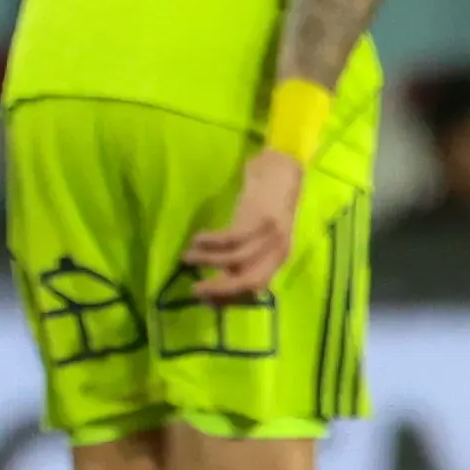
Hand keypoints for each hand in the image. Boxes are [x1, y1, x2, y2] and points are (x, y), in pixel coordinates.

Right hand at [183, 148, 305, 302]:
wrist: (283, 169)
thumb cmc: (266, 205)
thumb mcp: (260, 237)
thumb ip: (244, 259)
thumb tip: (214, 286)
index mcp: (279, 259)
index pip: (256, 288)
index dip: (230, 297)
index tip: (205, 300)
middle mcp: (279, 251)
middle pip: (250, 281)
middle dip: (220, 289)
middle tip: (195, 291)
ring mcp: (271, 235)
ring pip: (236, 259)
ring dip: (207, 261)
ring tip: (187, 257)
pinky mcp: (261, 218)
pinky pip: (231, 238)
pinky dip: (211, 242)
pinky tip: (197, 239)